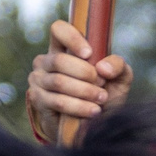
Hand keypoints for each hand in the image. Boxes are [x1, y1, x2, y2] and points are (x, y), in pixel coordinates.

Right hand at [25, 19, 131, 136]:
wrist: (92, 125)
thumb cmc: (103, 94)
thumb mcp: (118, 78)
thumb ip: (118, 66)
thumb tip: (103, 67)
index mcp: (62, 48)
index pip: (58, 29)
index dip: (72, 38)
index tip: (89, 54)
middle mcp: (46, 61)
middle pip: (60, 60)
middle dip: (85, 73)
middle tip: (101, 84)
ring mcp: (38, 80)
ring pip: (59, 82)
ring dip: (85, 92)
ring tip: (101, 99)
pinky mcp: (37, 100)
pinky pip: (58, 101)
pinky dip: (79, 107)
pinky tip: (93, 111)